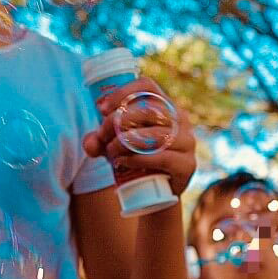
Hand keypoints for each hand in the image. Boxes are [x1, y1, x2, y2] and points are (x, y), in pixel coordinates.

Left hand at [82, 76, 196, 196]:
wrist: (156, 192)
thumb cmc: (135, 159)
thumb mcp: (113, 145)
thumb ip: (99, 141)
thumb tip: (90, 143)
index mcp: (164, 105)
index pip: (147, 86)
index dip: (123, 93)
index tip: (102, 109)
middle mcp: (180, 119)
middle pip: (149, 110)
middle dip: (119, 121)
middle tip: (102, 134)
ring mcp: (187, 142)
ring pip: (156, 134)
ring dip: (126, 141)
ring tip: (111, 151)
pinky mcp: (187, 165)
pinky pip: (163, 157)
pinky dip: (138, 158)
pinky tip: (123, 162)